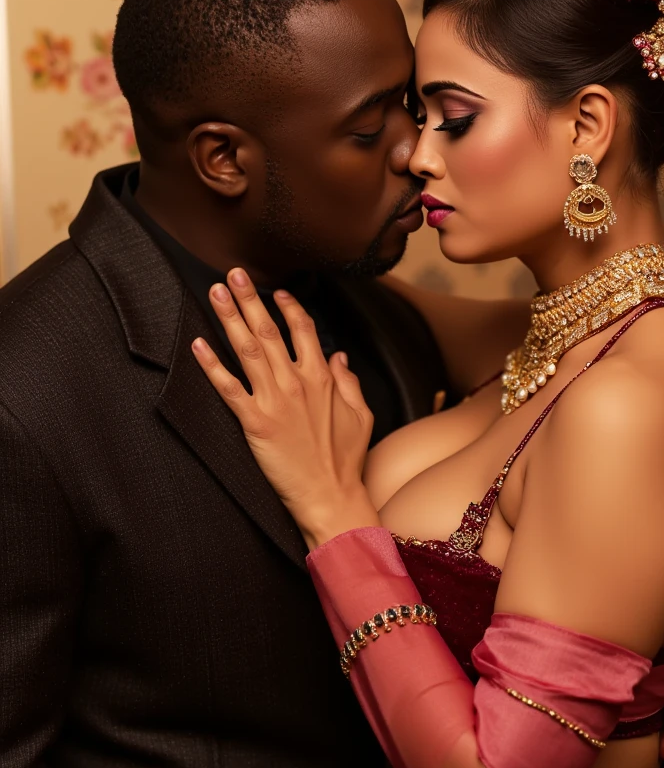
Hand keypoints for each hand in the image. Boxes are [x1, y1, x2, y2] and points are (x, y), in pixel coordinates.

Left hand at [192, 270, 376, 544]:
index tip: (274, 292)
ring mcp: (274, 401)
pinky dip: (212, 365)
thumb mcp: (361, 415)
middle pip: (269, 331)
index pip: (304, 330)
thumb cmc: (346, 460)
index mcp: (322, 378)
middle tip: (233, 273)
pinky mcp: (255, 422)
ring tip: (216, 292)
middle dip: (249, 299)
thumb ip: (347, 381)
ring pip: (248, 349)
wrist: (330, 495)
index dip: (288, 308)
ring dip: (230, 317)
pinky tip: (198, 344)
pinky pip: (228, 388)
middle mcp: (297, 382)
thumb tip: (338, 355)